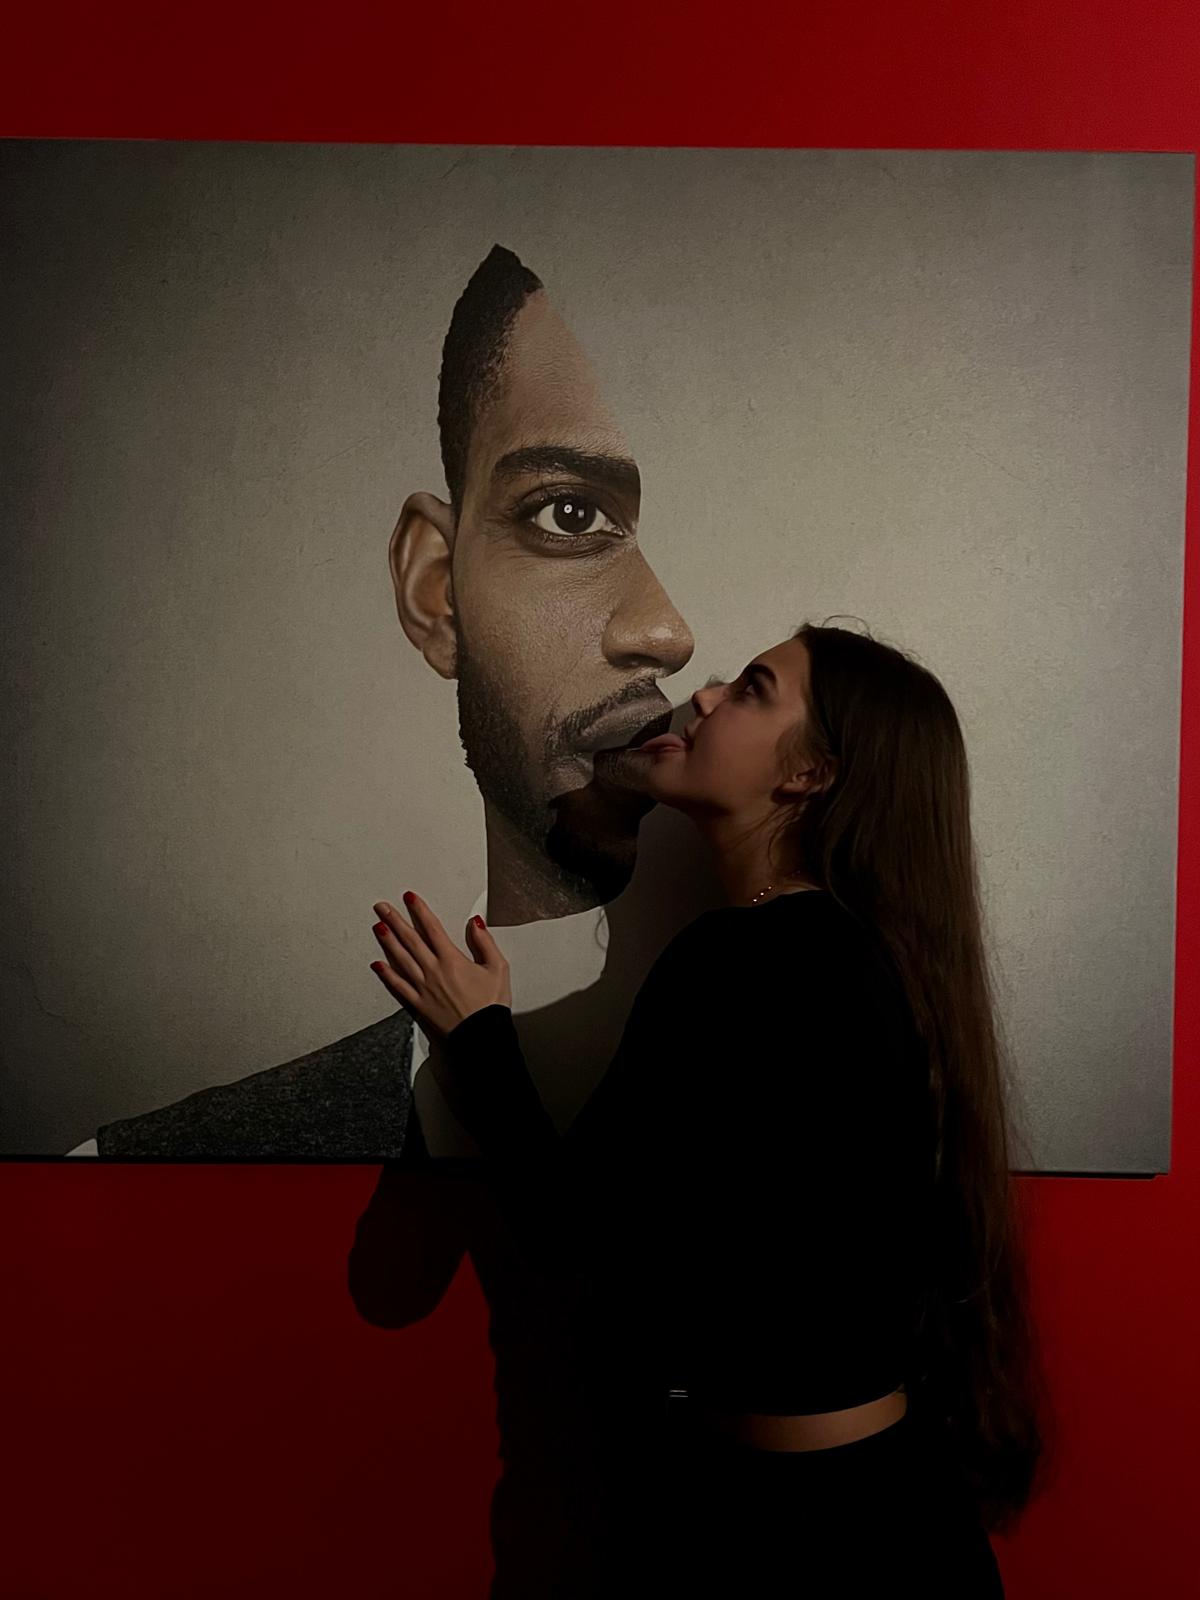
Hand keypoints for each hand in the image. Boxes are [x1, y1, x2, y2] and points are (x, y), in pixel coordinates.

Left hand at [369, 892, 511, 1042]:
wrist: (481, 1038)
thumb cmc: (489, 1007)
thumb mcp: (498, 968)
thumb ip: (485, 942)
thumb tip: (475, 923)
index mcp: (452, 960)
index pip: (432, 928)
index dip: (419, 910)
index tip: (410, 898)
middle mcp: (433, 971)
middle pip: (410, 940)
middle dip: (395, 920)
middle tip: (382, 907)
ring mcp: (422, 988)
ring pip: (400, 959)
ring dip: (387, 941)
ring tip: (378, 927)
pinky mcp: (417, 1005)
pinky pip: (397, 986)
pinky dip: (385, 975)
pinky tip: (377, 965)